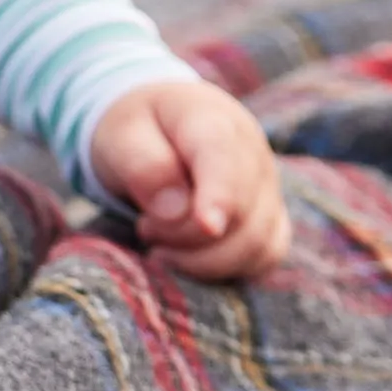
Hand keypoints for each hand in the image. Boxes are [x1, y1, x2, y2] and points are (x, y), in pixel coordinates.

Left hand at [88, 79, 287, 282]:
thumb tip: (175, 211)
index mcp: (212, 121)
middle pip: (241, 213)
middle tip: (144, 226)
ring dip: (200, 259)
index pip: (226, 159)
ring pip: (256, 243)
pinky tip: (188, 256)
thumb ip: (144, 166)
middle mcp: (253, 153)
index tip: (208, 226)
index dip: (222, 196)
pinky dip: (225, 269)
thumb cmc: (138, 131)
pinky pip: (264, 257)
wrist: (159, 125)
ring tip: (159, 238)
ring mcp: (267, 187)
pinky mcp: (270, 217)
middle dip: (184, 234)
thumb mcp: (122, 135)